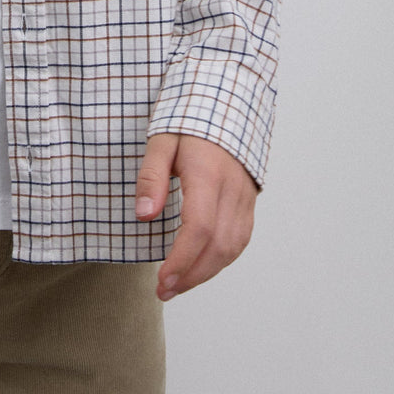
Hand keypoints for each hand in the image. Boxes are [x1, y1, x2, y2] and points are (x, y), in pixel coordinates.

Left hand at [135, 133, 256, 301]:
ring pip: (232, 248)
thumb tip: (144, 217)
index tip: (162, 280)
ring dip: (206, 273)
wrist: (227, 102)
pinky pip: (240, 239)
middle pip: (218, 246)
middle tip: (163, 291)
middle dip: (191, 276)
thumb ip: (152, 177)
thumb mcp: (161, 140)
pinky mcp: (249, 201)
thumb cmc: (189, 121)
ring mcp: (244, 196)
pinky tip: (201, 267)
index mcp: (208, 173)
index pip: (199, 228)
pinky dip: (221, 259)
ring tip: (178, 284)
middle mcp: (231, 189)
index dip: (182, 260)